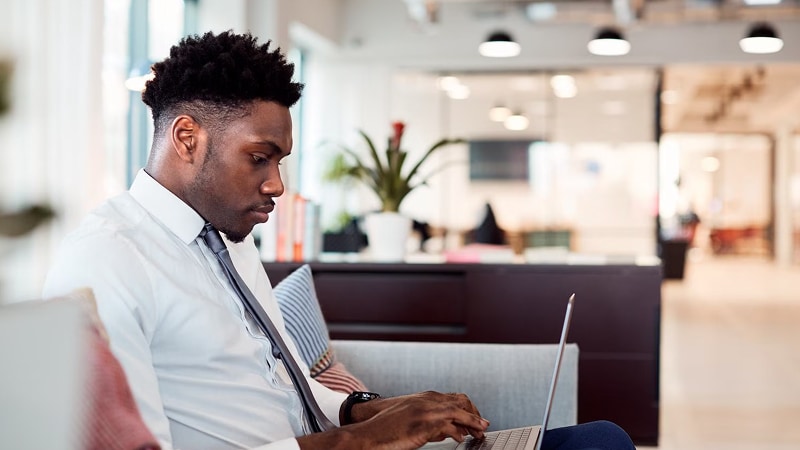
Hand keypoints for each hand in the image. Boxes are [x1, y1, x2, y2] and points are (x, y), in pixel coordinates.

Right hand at [298, 391, 488, 449]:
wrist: (368, 433)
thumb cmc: (388, 430)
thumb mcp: (413, 421)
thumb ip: (433, 423)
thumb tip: (451, 431)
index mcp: (424, 398)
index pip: (455, 398)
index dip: (469, 409)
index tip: (478, 421)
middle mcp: (427, 400)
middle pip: (461, 401)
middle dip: (475, 414)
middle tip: (482, 427)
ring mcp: (425, 409)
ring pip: (458, 411)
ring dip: (472, 422)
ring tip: (479, 433)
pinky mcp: (422, 422)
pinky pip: (448, 425)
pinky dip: (458, 432)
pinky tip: (461, 439)